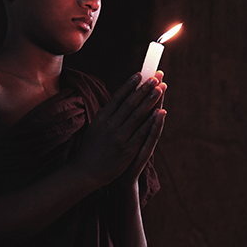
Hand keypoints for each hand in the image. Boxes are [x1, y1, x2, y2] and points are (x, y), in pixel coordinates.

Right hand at [71, 71, 165, 186]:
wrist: (85, 172)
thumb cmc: (90, 149)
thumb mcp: (95, 127)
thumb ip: (107, 115)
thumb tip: (118, 100)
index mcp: (102, 117)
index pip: (118, 97)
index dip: (130, 85)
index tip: (140, 74)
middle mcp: (110, 125)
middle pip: (130, 102)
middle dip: (144, 88)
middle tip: (155, 77)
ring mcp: (119, 136)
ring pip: (138, 114)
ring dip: (150, 99)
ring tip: (160, 88)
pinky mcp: (127, 149)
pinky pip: (142, 132)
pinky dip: (152, 121)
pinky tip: (160, 111)